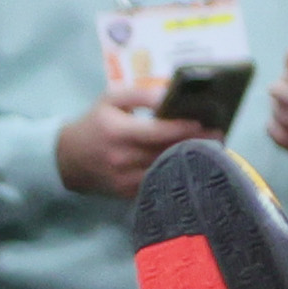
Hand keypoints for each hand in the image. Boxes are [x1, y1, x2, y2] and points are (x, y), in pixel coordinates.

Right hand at [55, 97, 207, 199]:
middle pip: (167, 152)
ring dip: (191, 160)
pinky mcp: (129, 194)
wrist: (68, 159)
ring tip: (212, 148)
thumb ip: (140, 94)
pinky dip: (176, 173)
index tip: (206, 123)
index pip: (158, 132)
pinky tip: (193, 164)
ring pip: (166, 170)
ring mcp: (126, 179)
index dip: (184, 128)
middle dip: (196, 143)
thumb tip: (169, 95)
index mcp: (118, 131)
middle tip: (219, 135)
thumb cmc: (95, 123)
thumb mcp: (111, 99)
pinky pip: (159, 183)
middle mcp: (123, 158)